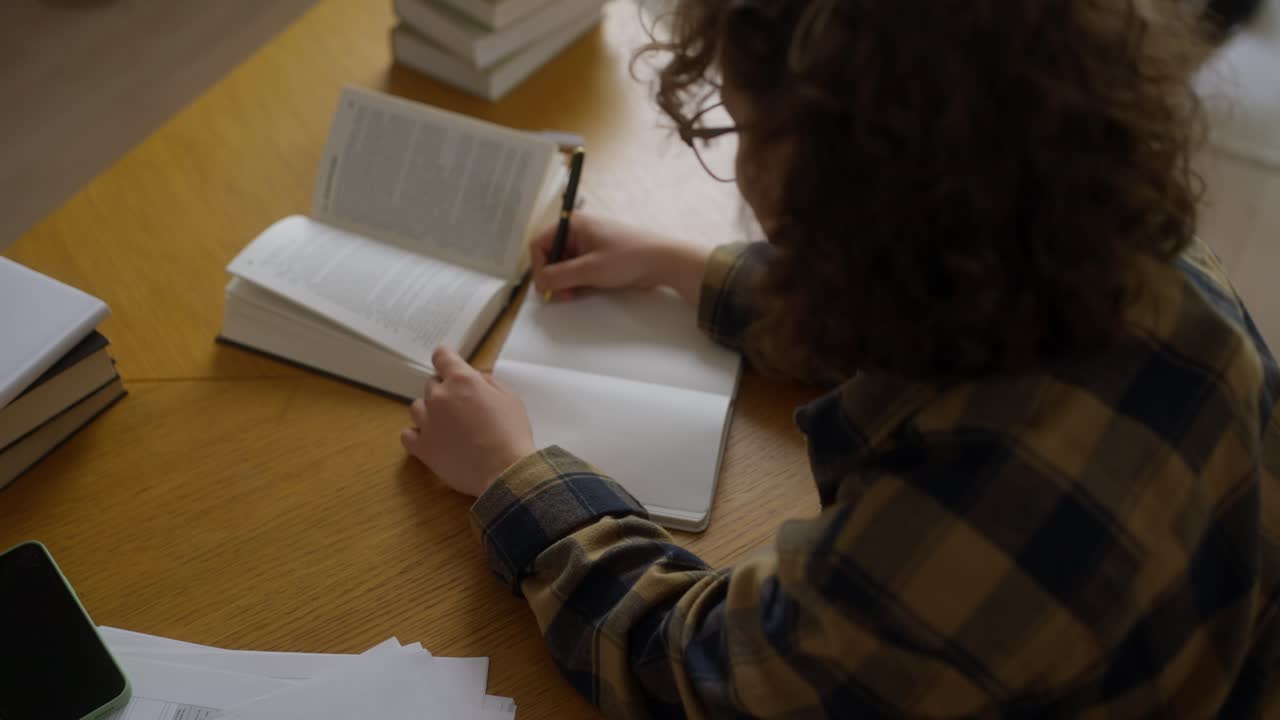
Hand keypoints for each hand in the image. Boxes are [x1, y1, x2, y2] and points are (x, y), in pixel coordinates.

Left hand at [400, 347, 535, 496]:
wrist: (505, 471)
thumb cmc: (512, 433)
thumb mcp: (509, 398)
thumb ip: (487, 382)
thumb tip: (474, 379)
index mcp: (461, 380)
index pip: (442, 356)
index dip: (446, 359)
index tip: (449, 365)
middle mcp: (439, 397)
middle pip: (432, 384)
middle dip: (445, 391)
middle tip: (462, 407)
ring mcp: (427, 422)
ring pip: (417, 407)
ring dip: (430, 411)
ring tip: (446, 425)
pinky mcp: (421, 447)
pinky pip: (407, 433)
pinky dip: (417, 434)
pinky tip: (432, 439)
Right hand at [530, 214, 711, 304]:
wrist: (664, 262)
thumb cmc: (628, 257)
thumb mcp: (589, 269)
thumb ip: (559, 277)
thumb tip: (539, 283)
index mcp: (574, 225)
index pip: (540, 243)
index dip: (538, 265)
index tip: (545, 285)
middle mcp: (579, 232)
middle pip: (552, 256)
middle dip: (554, 277)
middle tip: (563, 295)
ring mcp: (590, 246)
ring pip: (565, 267)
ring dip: (566, 282)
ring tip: (576, 294)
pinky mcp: (600, 259)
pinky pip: (579, 271)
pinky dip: (578, 283)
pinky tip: (587, 291)